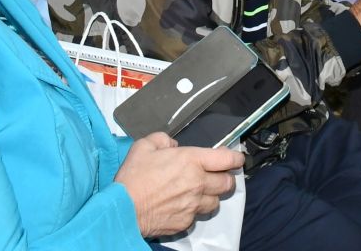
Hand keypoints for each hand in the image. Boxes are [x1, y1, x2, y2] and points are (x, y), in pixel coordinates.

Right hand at [114, 133, 242, 239]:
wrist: (123, 209)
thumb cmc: (133, 177)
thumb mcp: (144, 145)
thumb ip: (163, 139)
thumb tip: (173, 144)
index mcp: (191, 161)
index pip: (226, 160)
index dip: (236, 158)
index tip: (238, 159)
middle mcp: (198, 183)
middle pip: (227, 183)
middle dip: (226, 178)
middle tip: (219, 176)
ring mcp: (193, 205)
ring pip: (215, 202)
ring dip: (211, 196)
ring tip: (200, 192)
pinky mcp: (185, 222)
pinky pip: (197, 216)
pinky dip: (194, 210)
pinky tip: (183, 205)